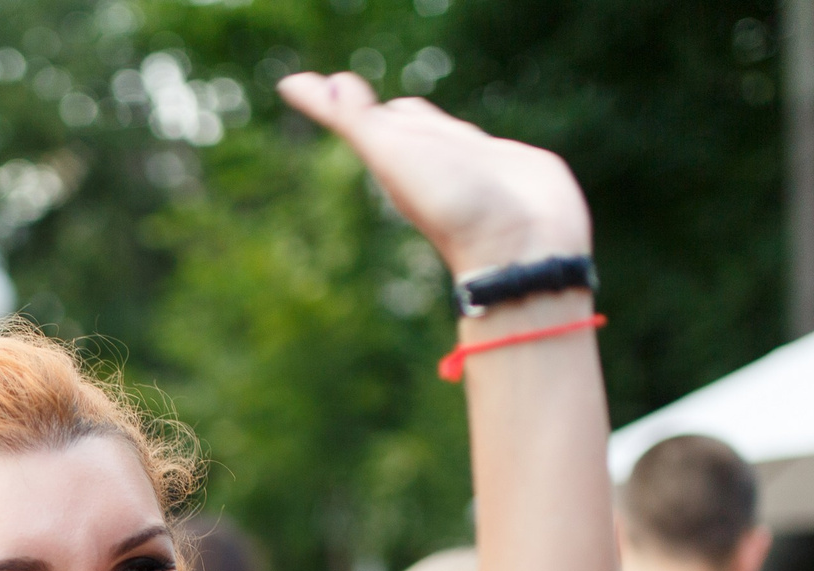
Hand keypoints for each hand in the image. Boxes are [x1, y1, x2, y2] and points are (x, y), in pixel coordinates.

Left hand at [275, 74, 589, 277]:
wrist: (523, 245)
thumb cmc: (454, 203)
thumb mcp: (393, 153)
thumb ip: (352, 119)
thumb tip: (291, 83)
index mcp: (393, 157)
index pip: (360, 118)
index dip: (334, 101)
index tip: (300, 87)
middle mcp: (425, 159)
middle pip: (392, 123)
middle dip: (371, 109)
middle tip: (344, 94)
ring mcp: (464, 163)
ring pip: (433, 132)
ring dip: (416, 120)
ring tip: (399, 111)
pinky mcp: (504, 165)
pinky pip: (477, 142)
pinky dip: (463, 134)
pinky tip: (467, 142)